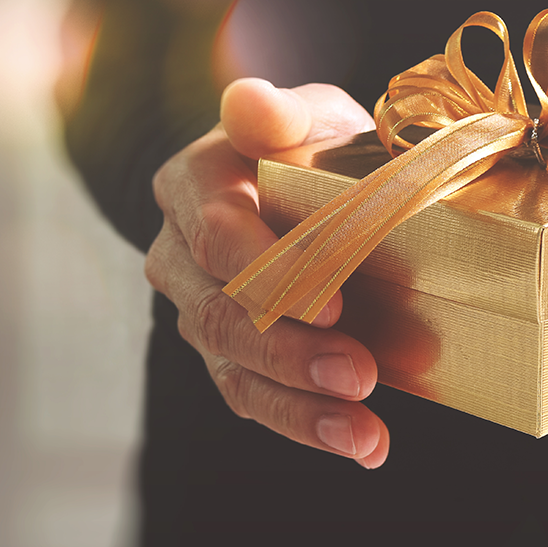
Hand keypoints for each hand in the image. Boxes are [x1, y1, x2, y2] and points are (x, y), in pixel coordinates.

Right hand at [145, 78, 390, 466]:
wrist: (314, 185)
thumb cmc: (314, 146)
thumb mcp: (307, 115)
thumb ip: (279, 115)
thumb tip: (250, 101)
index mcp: (193, 186)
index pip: (218, 234)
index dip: (273, 271)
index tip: (336, 300)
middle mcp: (181, 255)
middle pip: (222, 315)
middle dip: (291, 352)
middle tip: (360, 373)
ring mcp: (201, 314)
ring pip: (236, 371)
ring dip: (303, 408)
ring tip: (365, 432)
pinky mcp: (230, 359)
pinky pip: (257, 402)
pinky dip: (311, 427)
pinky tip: (366, 445)